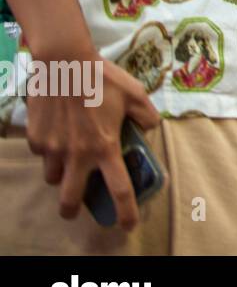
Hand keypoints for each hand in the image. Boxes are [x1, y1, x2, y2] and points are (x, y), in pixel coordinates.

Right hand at [24, 51, 160, 228]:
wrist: (64, 61)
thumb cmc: (103, 77)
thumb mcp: (136, 93)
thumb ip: (147, 115)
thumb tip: (151, 127)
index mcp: (105, 147)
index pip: (119, 189)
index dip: (125, 212)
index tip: (127, 225)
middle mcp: (77, 154)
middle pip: (70, 200)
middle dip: (72, 210)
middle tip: (76, 208)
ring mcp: (53, 148)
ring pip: (53, 177)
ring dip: (61, 175)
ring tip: (69, 161)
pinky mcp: (36, 139)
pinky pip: (42, 153)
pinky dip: (50, 150)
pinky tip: (58, 132)